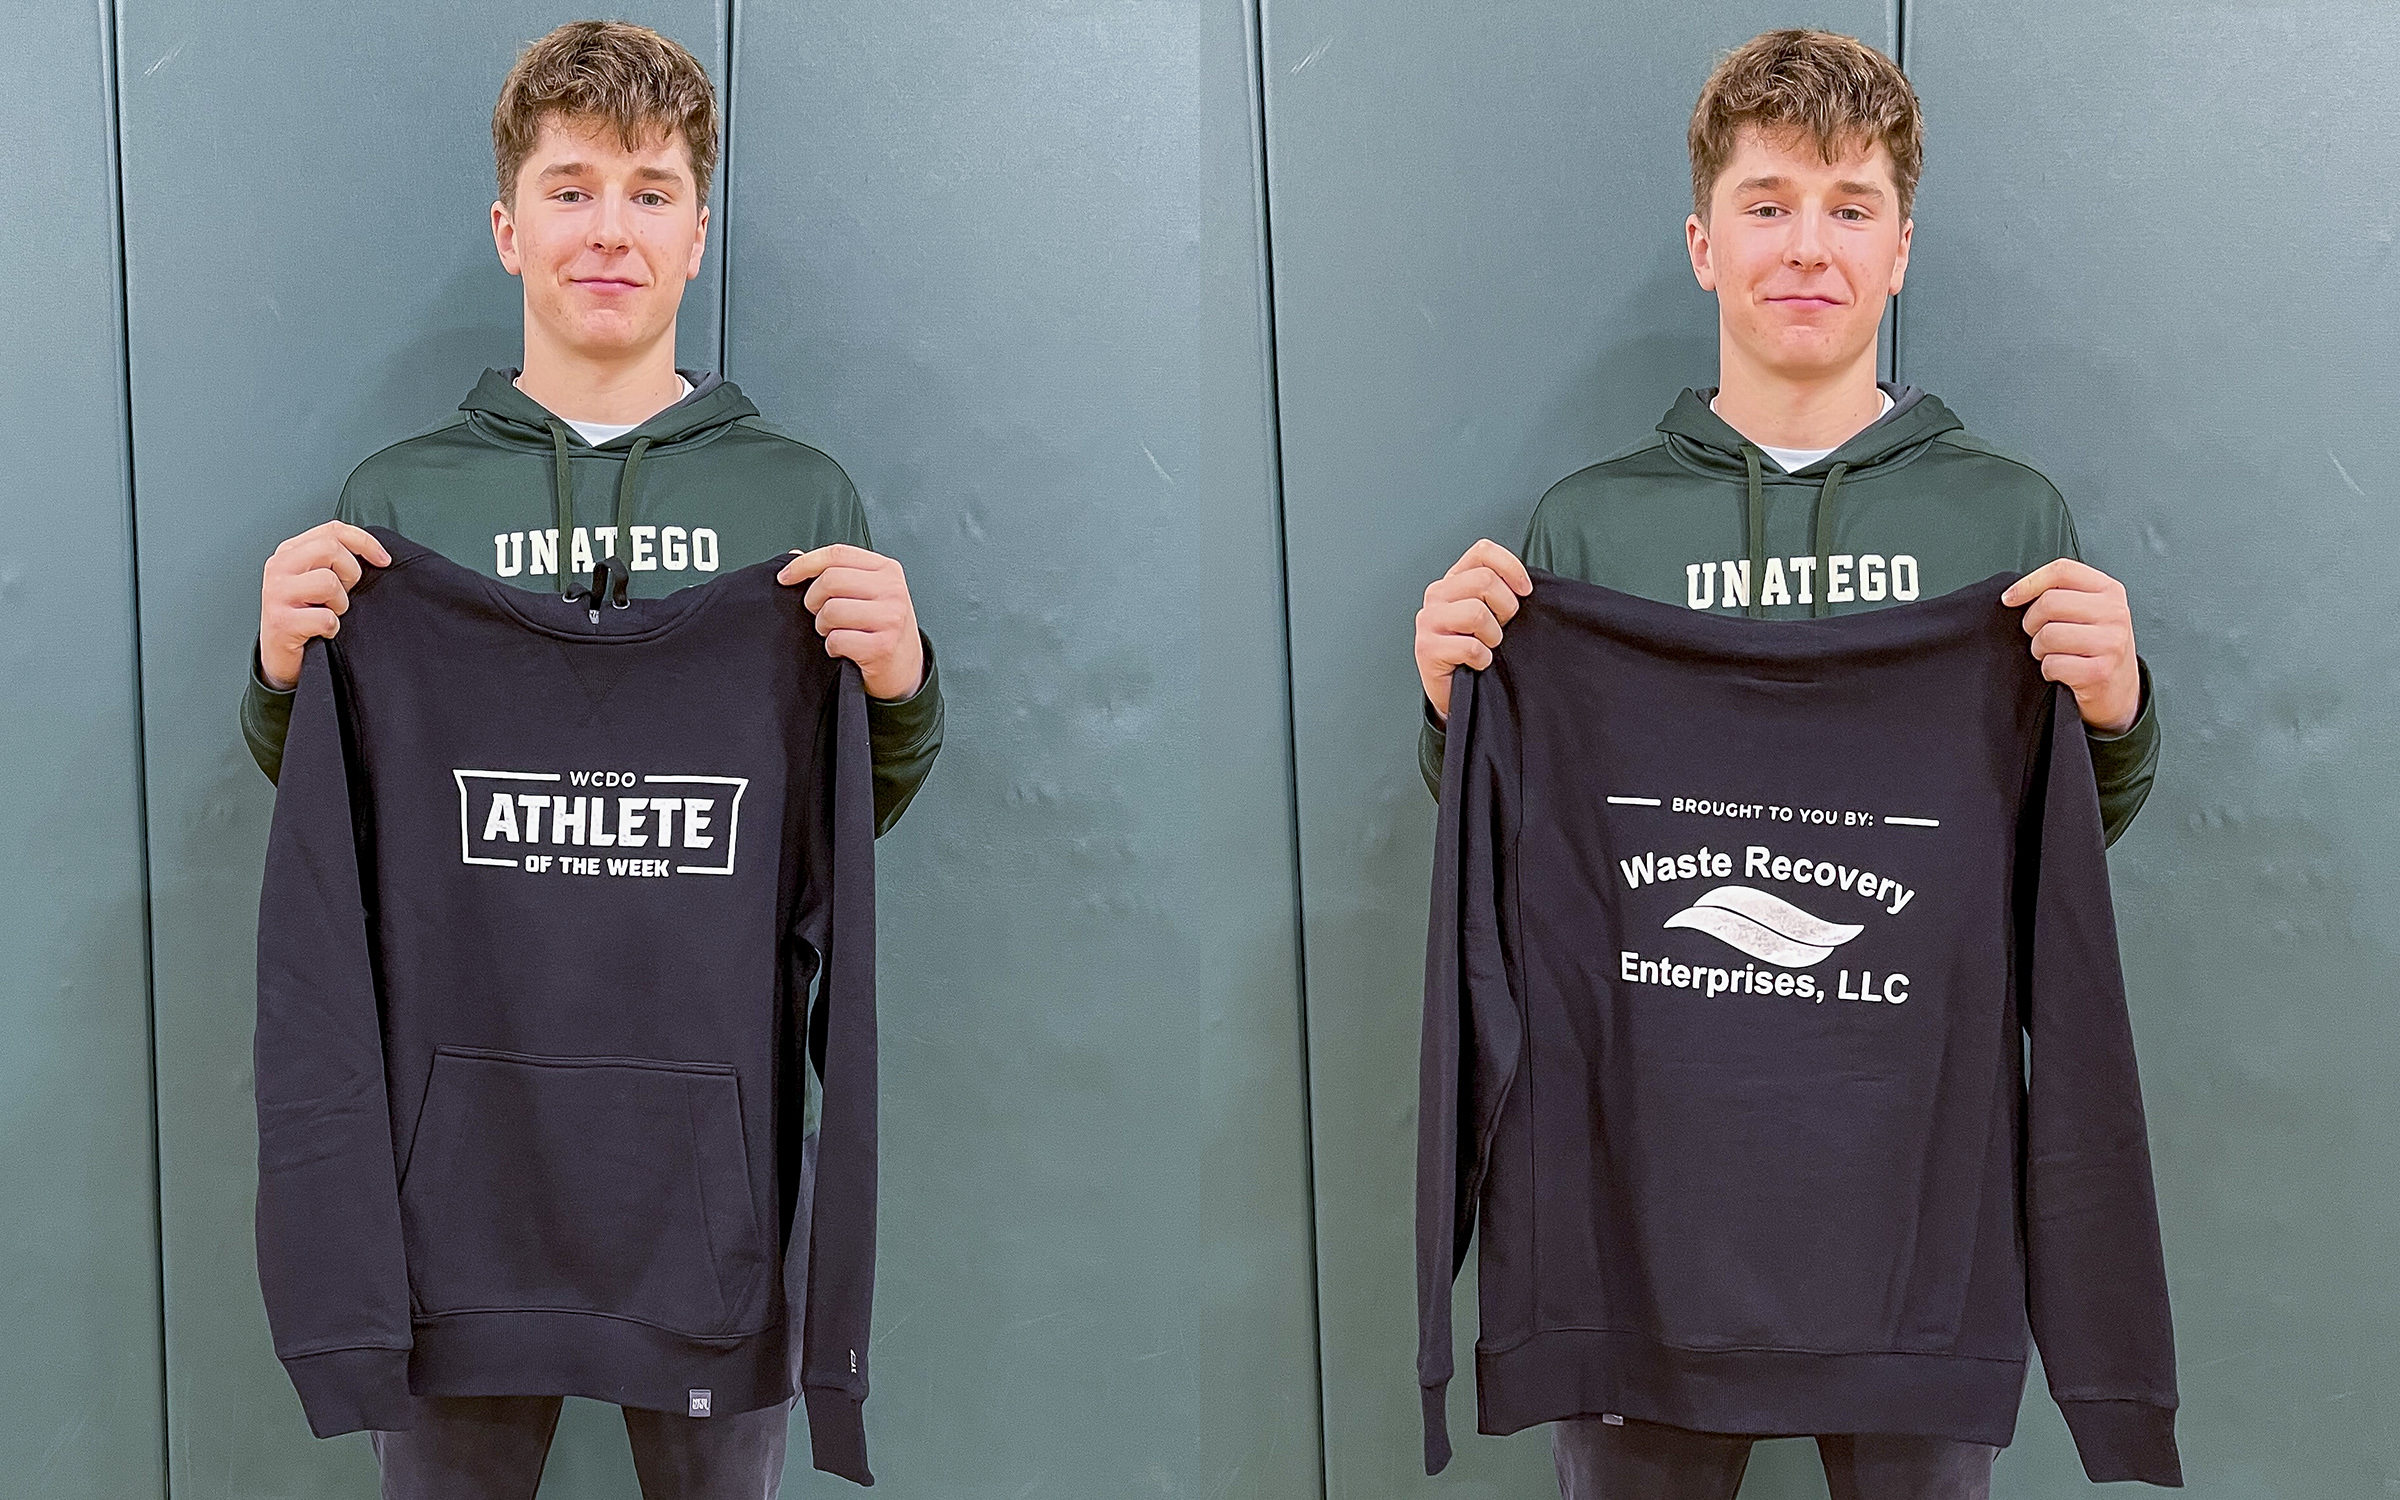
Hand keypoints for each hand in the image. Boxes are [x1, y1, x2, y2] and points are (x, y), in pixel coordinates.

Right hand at [258, 522, 391, 690]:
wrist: (280, 655)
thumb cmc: (305, 615)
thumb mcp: (317, 579)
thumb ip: (336, 560)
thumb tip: (375, 553)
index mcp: (290, 552)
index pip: (332, 530)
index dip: (365, 542)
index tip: (384, 560)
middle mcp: (279, 566)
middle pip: (331, 548)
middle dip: (350, 573)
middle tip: (345, 593)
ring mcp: (276, 593)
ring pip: (329, 582)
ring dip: (340, 603)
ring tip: (329, 612)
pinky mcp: (281, 621)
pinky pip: (326, 618)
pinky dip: (332, 627)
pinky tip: (322, 631)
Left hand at [778, 544, 925, 700]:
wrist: (905, 669)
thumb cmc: (881, 628)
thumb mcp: (869, 593)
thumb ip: (837, 572)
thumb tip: (795, 555)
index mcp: (886, 569)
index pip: (837, 554)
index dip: (804, 563)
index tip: (785, 577)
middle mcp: (892, 589)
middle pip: (830, 580)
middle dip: (813, 600)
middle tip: (818, 614)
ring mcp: (890, 618)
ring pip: (831, 610)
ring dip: (823, 626)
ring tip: (834, 632)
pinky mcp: (882, 646)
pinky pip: (837, 639)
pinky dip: (832, 647)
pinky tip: (843, 649)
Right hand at [1415, 539, 1532, 723]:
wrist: (1455, 690)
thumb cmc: (1477, 648)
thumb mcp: (1491, 612)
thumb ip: (1500, 590)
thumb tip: (1526, 584)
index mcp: (1454, 579)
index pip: (1483, 552)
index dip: (1511, 568)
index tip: (1525, 591)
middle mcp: (1437, 594)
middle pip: (1485, 580)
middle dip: (1506, 607)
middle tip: (1503, 627)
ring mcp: (1428, 620)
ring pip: (1477, 613)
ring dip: (1494, 636)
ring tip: (1488, 646)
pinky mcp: (1426, 648)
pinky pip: (1471, 647)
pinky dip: (1483, 659)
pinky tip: (1477, 663)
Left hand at [2000, 558, 2140, 733]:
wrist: (2119, 690)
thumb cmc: (2095, 647)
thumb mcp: (2089, 611)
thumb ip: (2063, 594)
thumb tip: (2014, 594)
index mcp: (2109, 590)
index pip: (2062, 570)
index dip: (2028, 583)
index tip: (2009, 598)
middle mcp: (2114, 612)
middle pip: (2049, 602)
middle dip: (2031, 623)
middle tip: (2038, 635)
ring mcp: (2110, 642)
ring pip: (2048, 634)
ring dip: (2039, 649)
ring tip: (2052, 654)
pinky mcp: (2100, 671)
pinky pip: (2052, 664)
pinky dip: (2048, 670)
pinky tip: (2061, 671)